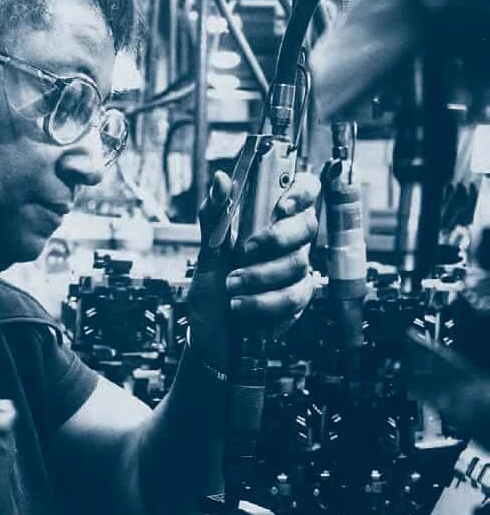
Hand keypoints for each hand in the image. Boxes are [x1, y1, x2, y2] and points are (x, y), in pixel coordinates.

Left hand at [188, 170, 319, 367]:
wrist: (210, 334)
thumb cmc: (212, 289)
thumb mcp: (207, 251)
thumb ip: (214, 215)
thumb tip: (221, 180)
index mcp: (270, 222)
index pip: (303, 192)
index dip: (301, 193)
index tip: (281, 205)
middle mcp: (289, 244)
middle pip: (307, 227)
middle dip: (276, 238)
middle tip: (245, 250)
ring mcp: (296, 272)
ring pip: (297, 263)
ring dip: (259, 276)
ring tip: (231, 285)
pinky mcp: (297, 301)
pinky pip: (293, 296)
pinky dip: (263, 302)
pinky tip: (240, 305)